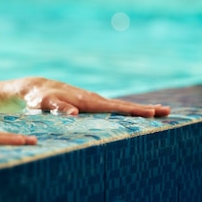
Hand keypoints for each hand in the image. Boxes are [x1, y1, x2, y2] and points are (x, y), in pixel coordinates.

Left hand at [20, 77, 170, 116]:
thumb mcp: (45, 103)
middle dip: (144, 108)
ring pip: (118, 106)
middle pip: (122, 105)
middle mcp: (92, 99)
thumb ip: (58, 107)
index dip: (133, 111)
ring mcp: (92, 100)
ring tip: (159, 112)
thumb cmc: (39, 98)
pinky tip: (133, 114)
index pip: (114, 107)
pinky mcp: (88, 103)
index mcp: (86, 100)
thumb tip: (73, 112)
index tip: (152, 113)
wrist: (34, 88)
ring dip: (138, 109)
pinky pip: (111, 108)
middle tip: (167, 112)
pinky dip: (126, 110)